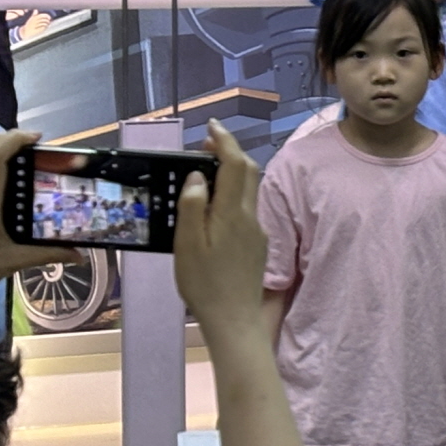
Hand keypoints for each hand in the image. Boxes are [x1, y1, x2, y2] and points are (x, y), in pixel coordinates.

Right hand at [171, 123, 265, 336]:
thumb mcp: (187, 244)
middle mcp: (251, 217)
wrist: (234, 318)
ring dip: (233, 173)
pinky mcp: (258, 244)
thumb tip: (198, 175)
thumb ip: (193, 206)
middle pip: (249, 172)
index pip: (235, 164)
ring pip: (250, 190)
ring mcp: (257, 231)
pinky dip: (234, 195)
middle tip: (206, 145)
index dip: (225, 141)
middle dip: (230, 152)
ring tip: (206, 172)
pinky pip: (247, 209)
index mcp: (232, 213)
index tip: (212, 127)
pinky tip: (216, 206)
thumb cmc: (204, 283)